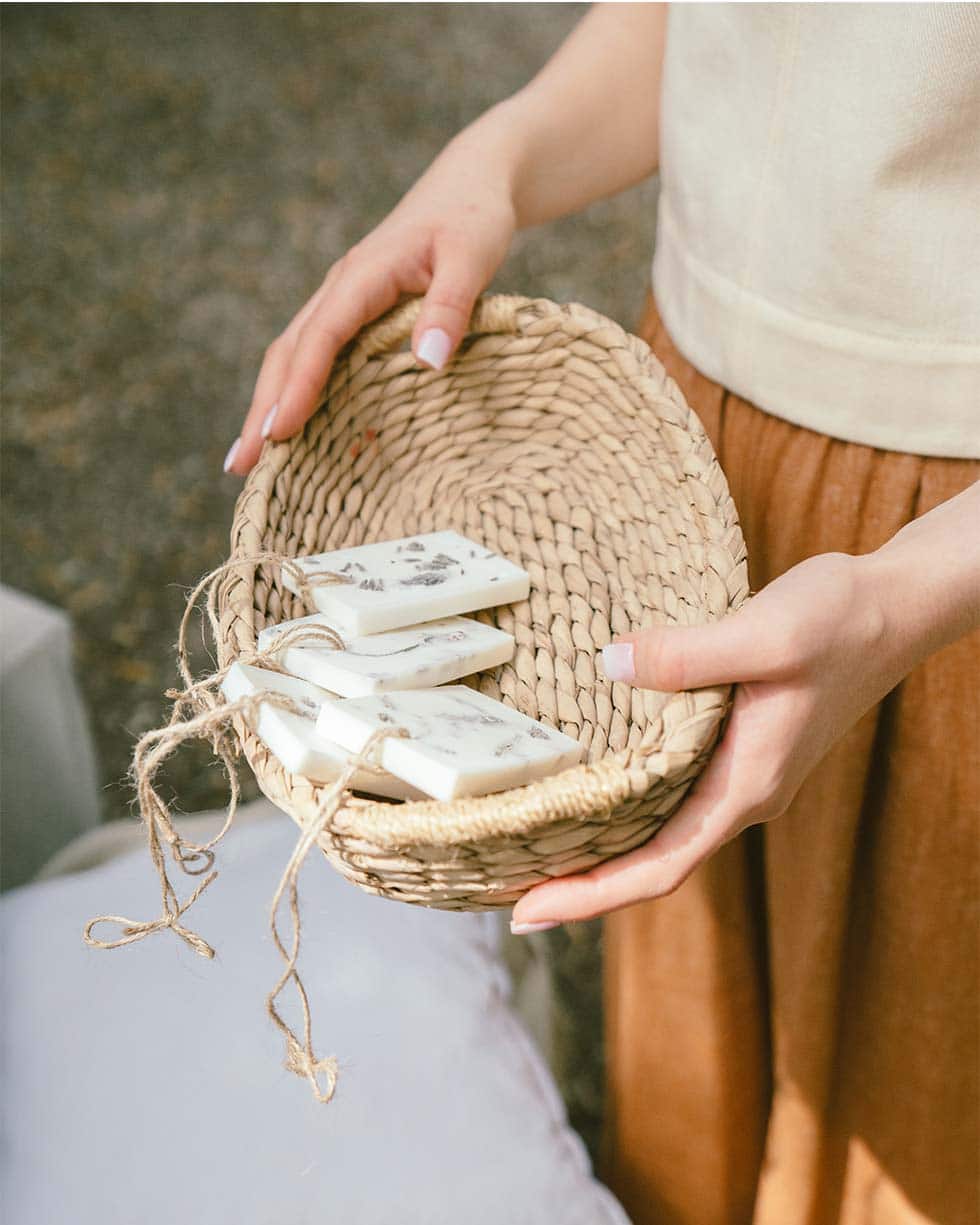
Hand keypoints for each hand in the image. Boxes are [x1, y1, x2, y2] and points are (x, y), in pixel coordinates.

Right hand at [225, 124, 518, 474]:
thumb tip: (428, 362)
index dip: (298, 387)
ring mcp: (343, 299)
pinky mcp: (354, 309)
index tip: (277, 433)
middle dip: (262, 409)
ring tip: (248, 458)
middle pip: (288, 353)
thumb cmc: (474, 218)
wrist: (471, 183)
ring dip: (268, 403)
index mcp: (362, 275)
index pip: (321, 337)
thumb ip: (450, 308)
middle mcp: (342, 288)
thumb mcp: (473, 258)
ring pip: (293, 354)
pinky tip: (291, 425)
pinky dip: (295, 389)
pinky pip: (315, 353)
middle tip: (240, 465)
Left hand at [510, 549, 918, 929]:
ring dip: (600, 845)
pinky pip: (671, 792)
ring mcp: (743, 772)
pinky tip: (589, 782)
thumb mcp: (764, 634)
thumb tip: (607, 664)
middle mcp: (744, 792)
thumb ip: (686, 656)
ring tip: (530, 843)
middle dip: (580, 882)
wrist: (893, 606)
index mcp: (748, 785)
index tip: (527, 914)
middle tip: (502, 883)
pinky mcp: (739, 746)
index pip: (661, 867)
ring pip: (660, 830)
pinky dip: (625, 802)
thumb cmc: (841, 621)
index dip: (591, 896)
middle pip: (652, 862)